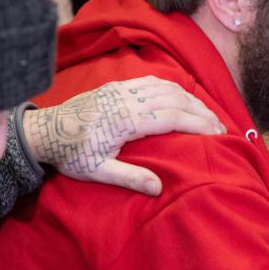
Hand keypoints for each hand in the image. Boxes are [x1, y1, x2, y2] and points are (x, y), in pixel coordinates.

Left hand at [23, 76, 224, 194]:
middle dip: (202, 112)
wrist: (46, 130)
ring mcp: (122, 89)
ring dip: (191, 99)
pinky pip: (152, 81)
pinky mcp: (117, 86)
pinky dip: (174, 88)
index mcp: (126, 120)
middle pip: (176, 99)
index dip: (199, 124)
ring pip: (167, 87)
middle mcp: (127, 99)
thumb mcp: (97, 172)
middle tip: (222, 127)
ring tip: (209, 114)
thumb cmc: (71, 154)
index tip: (218, 134)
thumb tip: (159, 188)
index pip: (173, 117)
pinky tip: (183, 98)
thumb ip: (129, 178)